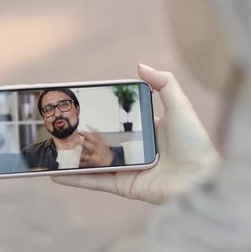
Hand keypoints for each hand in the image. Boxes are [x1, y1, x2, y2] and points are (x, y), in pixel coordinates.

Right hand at [52, 64, 219, 203]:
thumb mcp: (180, 105)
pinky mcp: (123, 186)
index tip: (81, 106)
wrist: (201, 178)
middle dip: (80, 136)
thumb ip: (163, 83)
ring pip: (93, 162)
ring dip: (71, 158)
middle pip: (101, 142)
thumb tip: (139, 65)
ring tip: (49, 150)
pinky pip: (95, 181)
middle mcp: (135, 151)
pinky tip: (54, 174)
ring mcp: (127, 170)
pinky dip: (74, 179)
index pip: (119, 121)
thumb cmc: (194, 142)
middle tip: (58, 127)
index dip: (101, 114)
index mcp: (148, 132)